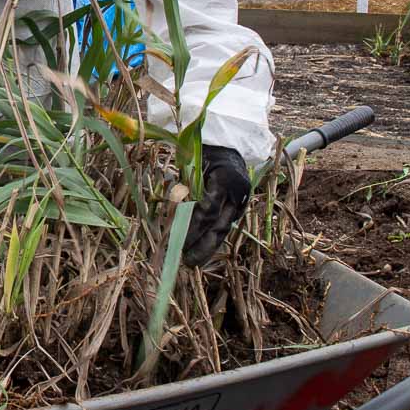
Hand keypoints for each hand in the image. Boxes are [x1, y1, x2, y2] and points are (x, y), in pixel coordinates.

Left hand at [182, 145, 251, 266]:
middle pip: (219, 227)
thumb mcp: (192, 163)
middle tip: (187, 261)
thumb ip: (183, 187)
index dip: (194, 228)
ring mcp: (240, 203)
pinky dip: (212, 240)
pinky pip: (224, 227)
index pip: (208, 211)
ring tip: (194, 262)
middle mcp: (236, 194)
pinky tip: (202, 252)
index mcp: (224, 180)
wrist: (229, 146)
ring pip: (224, 230)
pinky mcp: (239, 209)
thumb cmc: (204, 153)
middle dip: (202, 246)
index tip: (180, 241)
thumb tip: (169, 212)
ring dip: (209, 248)